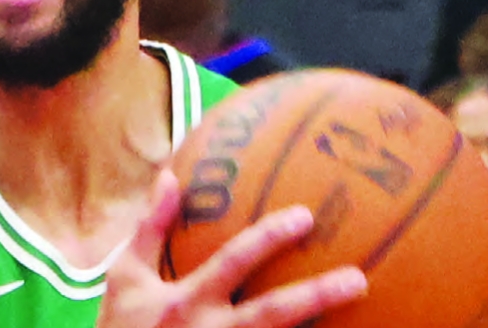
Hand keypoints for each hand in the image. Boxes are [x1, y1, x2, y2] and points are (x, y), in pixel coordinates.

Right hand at [96, 170, 367, 327]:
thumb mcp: (125, 278)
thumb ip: (149, 227)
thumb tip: (170, 174)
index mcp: (186, 301)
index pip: (234, 262)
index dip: (269, 237)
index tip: (304, 216)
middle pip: (272, 315)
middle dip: (316, 296)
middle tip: (358, 278)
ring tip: (363, 310)